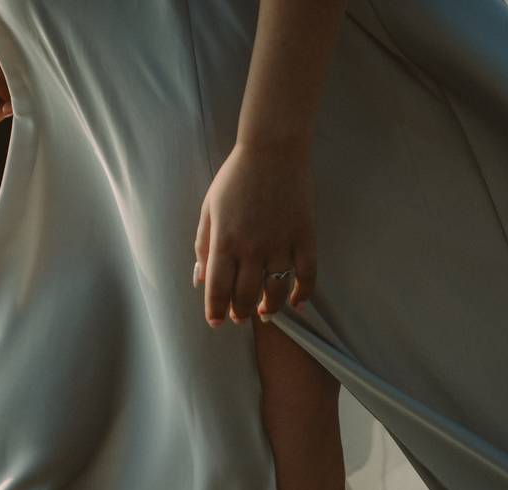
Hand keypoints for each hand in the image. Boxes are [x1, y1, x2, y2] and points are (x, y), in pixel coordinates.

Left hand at [194, 142, 316, 326]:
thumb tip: (200, 278)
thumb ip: (203, 244)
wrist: (272, 149)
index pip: (217, 290)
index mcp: (224, 242)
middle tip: (239, 316)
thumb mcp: (209, 208)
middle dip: (239, 312)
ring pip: (275, 292)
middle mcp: (252, 248)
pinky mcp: (304, 237)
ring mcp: (281, 244)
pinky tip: (296, 303)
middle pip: (245, 296)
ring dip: (268, 309)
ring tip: (264, 313)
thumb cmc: (235, 177)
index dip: (215, 311)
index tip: (216, 322)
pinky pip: (306, 275)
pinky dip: (302, 293)